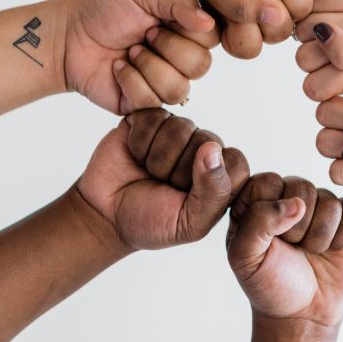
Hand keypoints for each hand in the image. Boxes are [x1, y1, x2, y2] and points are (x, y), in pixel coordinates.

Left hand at [62, 0, 219, 113]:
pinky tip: (118, 69)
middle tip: (142, 36)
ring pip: (179, 89)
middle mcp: (179, 57)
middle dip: (167, 48)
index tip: (159, 19)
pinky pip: (152, 101)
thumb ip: (179, 2)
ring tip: (129, 53)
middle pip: (201, 66)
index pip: (211, 38)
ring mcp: (163, 82)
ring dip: (149, 67)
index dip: (188, 30)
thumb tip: (208, 22)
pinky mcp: (143, 104)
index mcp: (184, 29)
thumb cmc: (103, 8)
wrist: (66, 36)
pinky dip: (130, 81)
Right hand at [77, 108, 248, 250]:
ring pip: (180, 127)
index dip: (209, 181)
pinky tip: (135, 155)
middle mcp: (204, 149)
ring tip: (148, 171)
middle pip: (206, 140)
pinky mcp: (151, 118)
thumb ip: (212, 193)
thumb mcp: (189, 224)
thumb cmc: (151, 222)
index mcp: (222, 175)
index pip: (236, 162)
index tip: (187, 199)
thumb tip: (213, 149)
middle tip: (162, 184)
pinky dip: (139, 142)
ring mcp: (177, 131)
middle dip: (177, 170)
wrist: (106, 215)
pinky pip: (152, 117)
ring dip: (156, 157)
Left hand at [226, 173, 342, 341]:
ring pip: (330, 201)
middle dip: (298, 227)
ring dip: (320, 237)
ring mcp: (320, 206)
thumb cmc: (268, 284)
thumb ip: (258, 222)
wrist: (302, 314)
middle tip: (292, 247)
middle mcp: (288, 196)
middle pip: (302, 187)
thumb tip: (297, 202)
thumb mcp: (245, 258)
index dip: (272, 211)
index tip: (269, 239)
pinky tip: (331, 251)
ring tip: (310, 252)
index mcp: (256, 200)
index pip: (268, 182)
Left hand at [294, 0, 342, 100]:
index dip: (332, 74)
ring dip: (336, 18)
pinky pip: (306, 1)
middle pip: (303, 60)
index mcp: (339, 78)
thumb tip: (319, 34)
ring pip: (301, 30)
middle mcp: (325, 54)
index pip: (313, 88)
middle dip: (335, 44)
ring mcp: (318, 26)